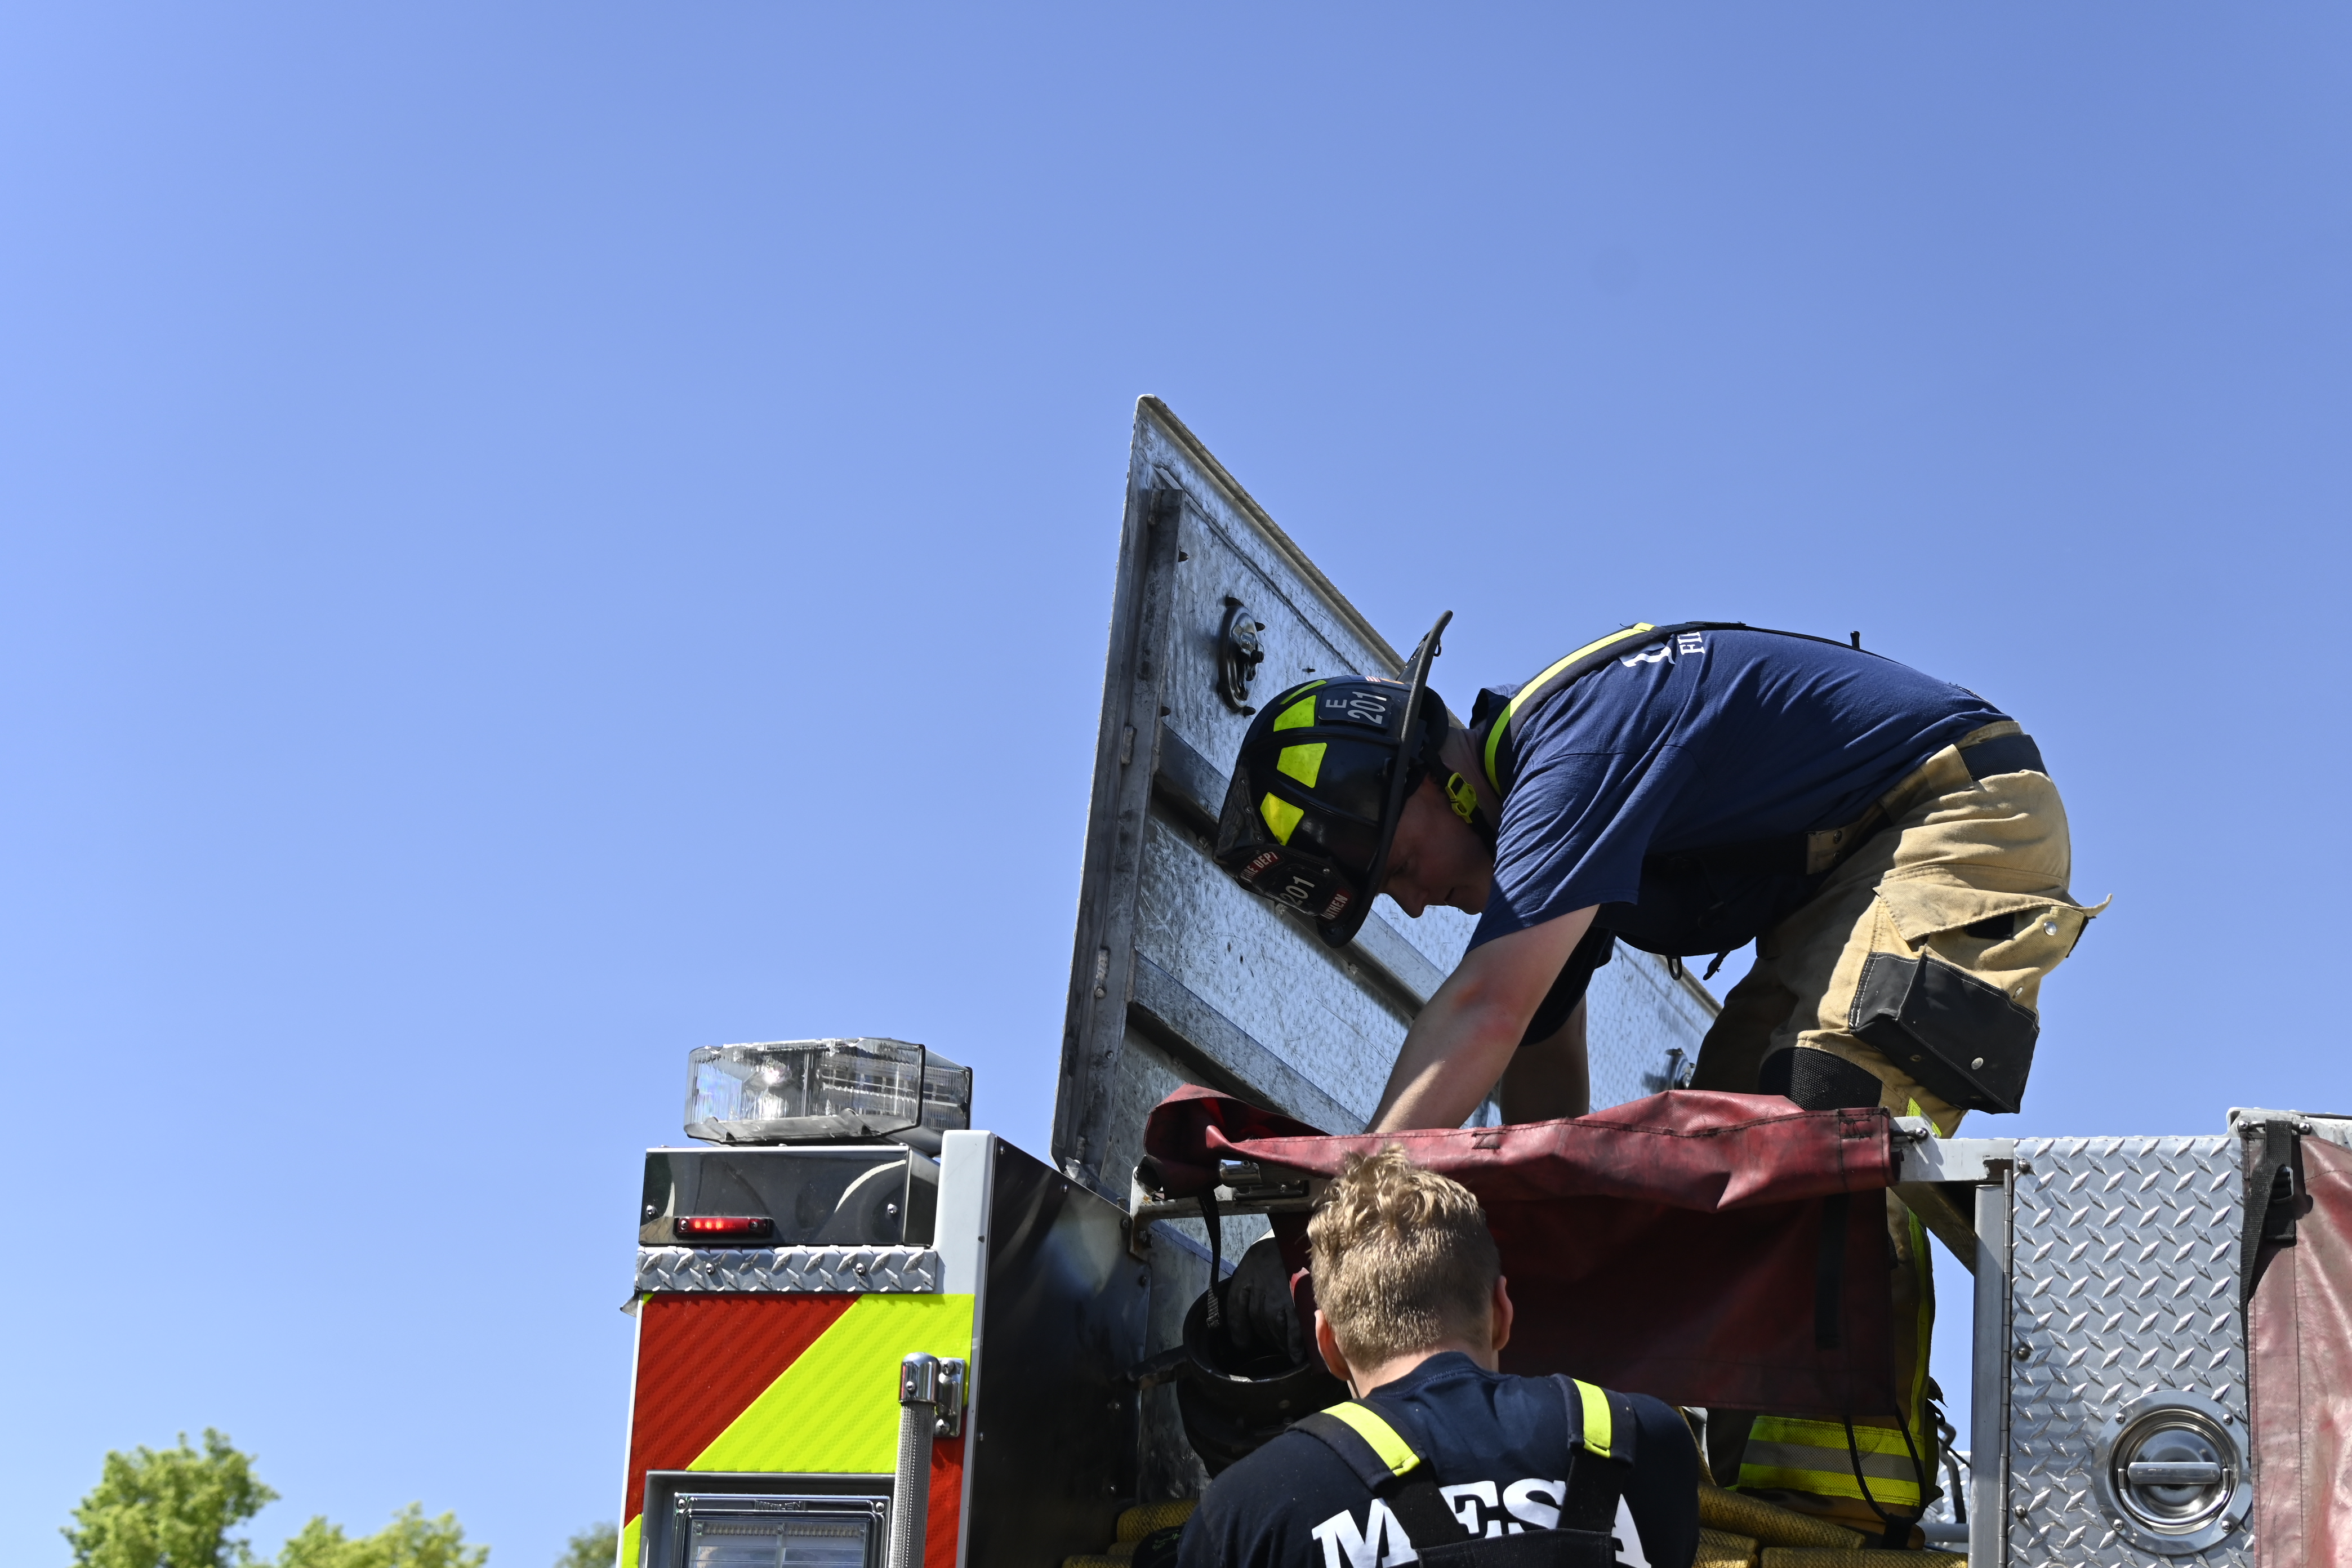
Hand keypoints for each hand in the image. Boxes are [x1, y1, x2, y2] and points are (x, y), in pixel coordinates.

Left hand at [1223, 1236, 1303, 1362]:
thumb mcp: (1257, 1260)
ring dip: (1277, 1341)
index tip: (1241, 1344)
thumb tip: (1243, 1313)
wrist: (1308, 1239)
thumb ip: (1248, 1283)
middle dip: (1262, 1336)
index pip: (1235, 1307)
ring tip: (1283, 1347)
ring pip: (1273, 1329)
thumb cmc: (1281, 1252)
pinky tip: (1297, 1356)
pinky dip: (1294, 1345)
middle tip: (1269, 1344)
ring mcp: (1280, 1295)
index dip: (1238, 1329)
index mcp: (1247, 1274)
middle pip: (1256, 1321)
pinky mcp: (1299, 1302)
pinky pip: (1294, 1330)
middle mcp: (1260, 1287)